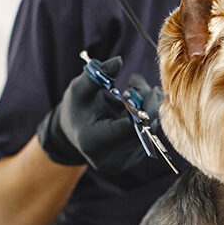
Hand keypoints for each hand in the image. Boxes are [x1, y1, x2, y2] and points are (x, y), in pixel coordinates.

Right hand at [36, 57, 162, 173]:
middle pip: (142, 129)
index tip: (136, 83)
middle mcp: (110, 159)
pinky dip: (147, 118)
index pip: (128, 127)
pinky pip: (148, 136)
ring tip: (136, 89)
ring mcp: (123, 163)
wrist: (75, 132)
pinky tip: (137, 104)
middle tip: (139, 81)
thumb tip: (118, 61)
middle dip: (146, 102)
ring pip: (148, 132)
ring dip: (148, 108)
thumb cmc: (77, 108)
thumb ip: (97, 75)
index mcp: (94, 142)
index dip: (139, 105)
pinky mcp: (132, 161)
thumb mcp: (80, 89)